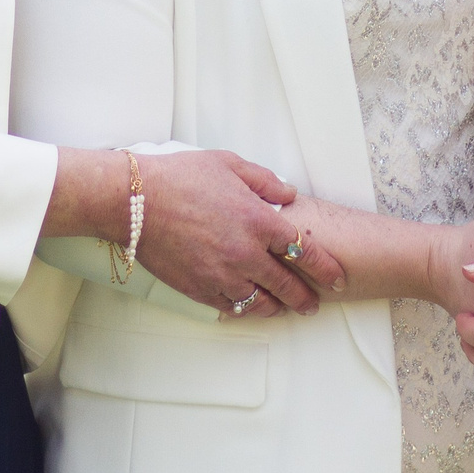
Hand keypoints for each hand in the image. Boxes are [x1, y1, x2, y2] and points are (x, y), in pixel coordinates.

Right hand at [134, 150, 346, 318]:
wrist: (136, 201)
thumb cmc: (181, 176)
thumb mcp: (229, 164)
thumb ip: (266, 181)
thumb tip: (289, 194)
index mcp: (259, 220)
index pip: (304, 250)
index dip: (325, 267)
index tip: (337, 279)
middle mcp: (246, 253)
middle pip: (287, 284)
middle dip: (305, 298)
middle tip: (313, 304)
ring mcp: (222, 275)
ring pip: (260, 303)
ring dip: (276, 307)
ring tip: (282, 308)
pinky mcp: (199, 288)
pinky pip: (231, 307)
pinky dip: (244, 308)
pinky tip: (248, 305)